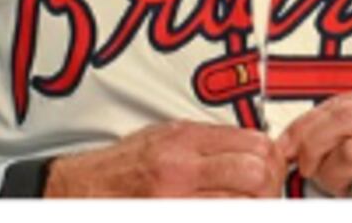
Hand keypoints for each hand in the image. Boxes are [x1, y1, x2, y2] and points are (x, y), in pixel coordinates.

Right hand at [43, 118, 290, 197]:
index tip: (270, 165)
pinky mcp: (176, 216)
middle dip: (271, 185)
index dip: (272, 158)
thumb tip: (250, 147)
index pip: (253, 144)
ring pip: (248, 205)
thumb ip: (203, 142)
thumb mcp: (159, 137)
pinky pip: (223, 216)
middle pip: (258, 174)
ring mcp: (179, 201)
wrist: (80, 190)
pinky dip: (234, 212)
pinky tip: (227, 208)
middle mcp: (181, 168)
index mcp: (180, 140)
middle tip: (264, 190)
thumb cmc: (118, 167)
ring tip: (246, 203)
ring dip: (255, 206)